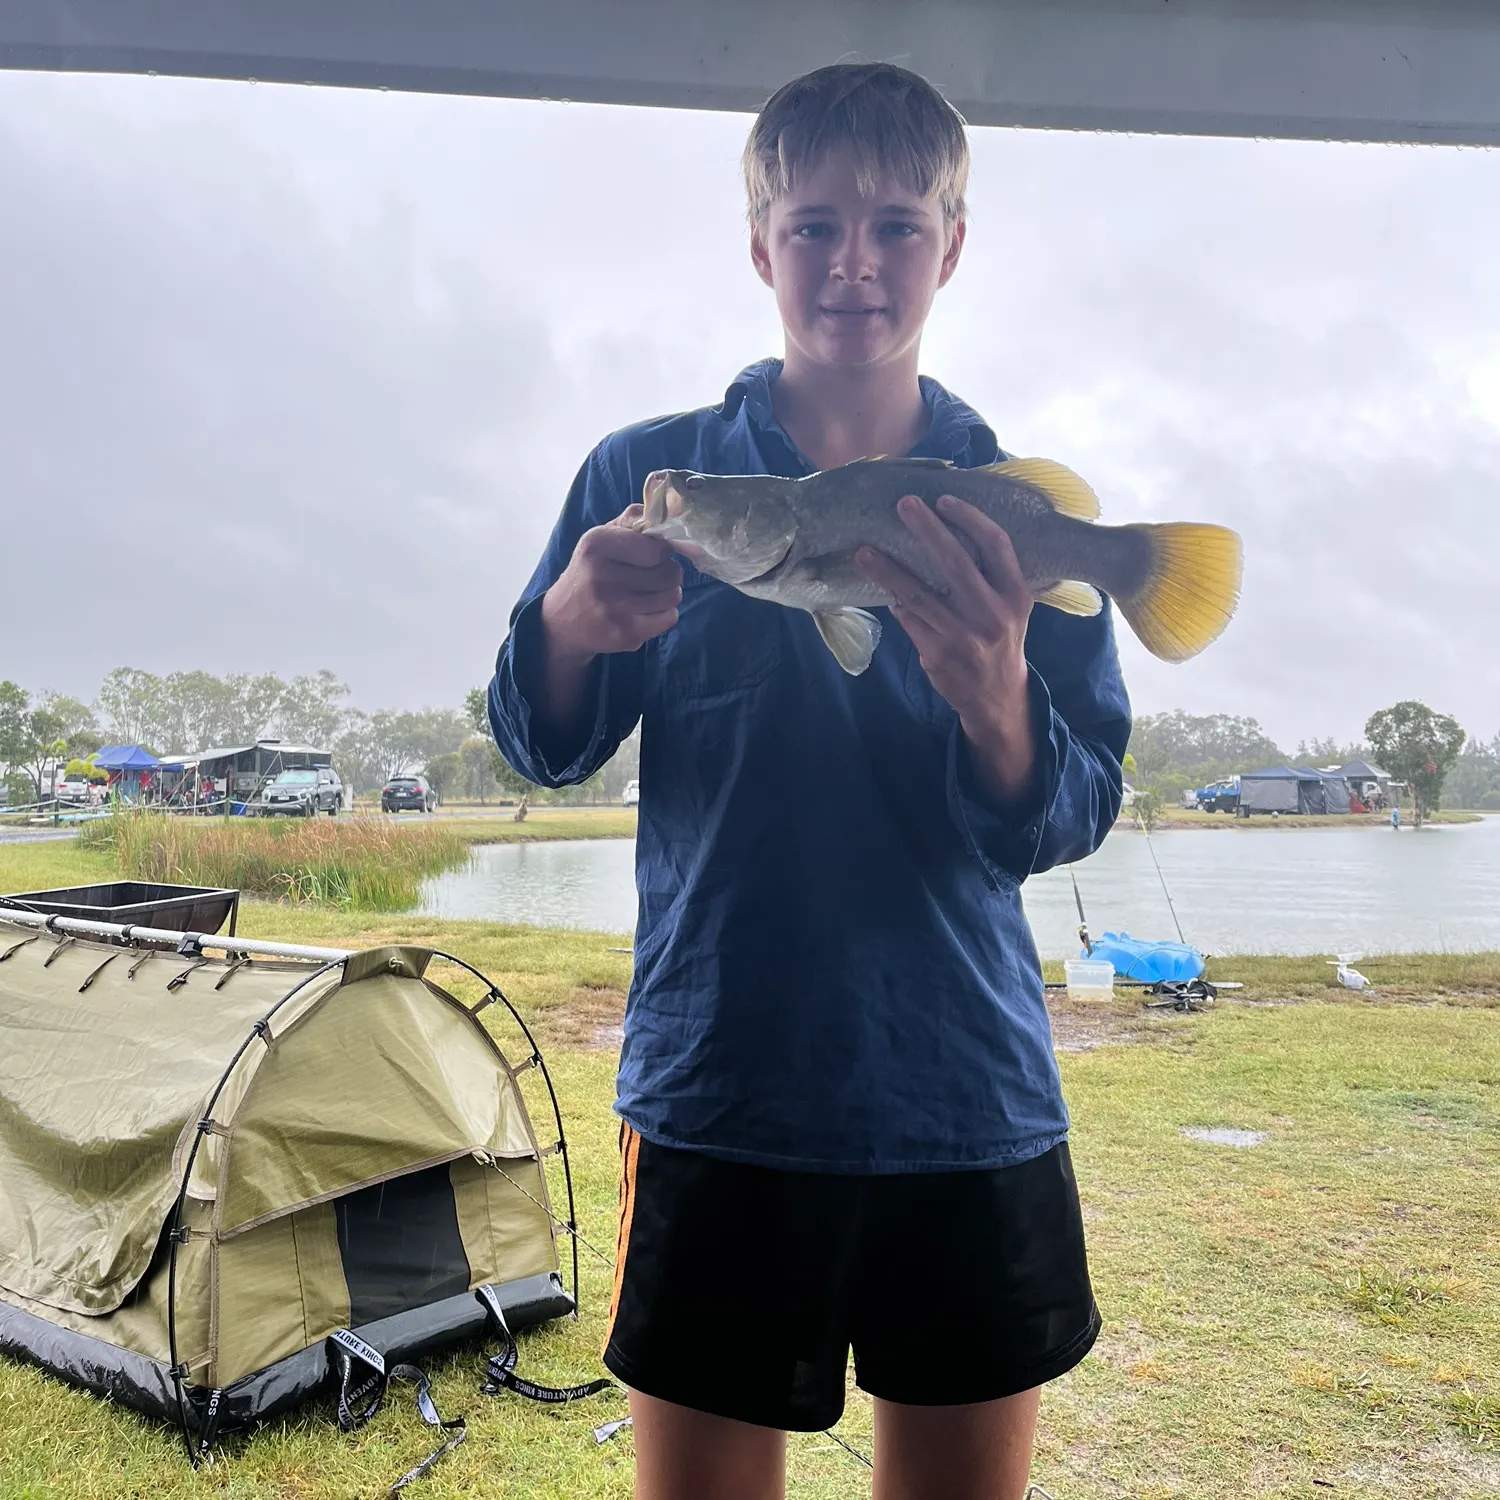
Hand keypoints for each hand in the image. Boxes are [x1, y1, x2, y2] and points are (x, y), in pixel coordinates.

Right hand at [541, 504, 682, 666]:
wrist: (561, 620)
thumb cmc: (590, 571)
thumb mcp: (601, 537)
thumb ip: (633, 519)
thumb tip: (669, 509)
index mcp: (597, 544)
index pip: (657, 548)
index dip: (662, 551)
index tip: (652, 555)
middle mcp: (602, 576)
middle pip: (670, 573)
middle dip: (668, 573)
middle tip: (651, 575)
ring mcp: (614, 608)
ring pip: (673, 595)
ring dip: (668, 594)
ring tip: (649, 593)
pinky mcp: (624, 633)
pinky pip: (669, 618)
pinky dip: (664, 614)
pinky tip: (646, 611)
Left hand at [855, 493, 1038, 806]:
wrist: (997, 696)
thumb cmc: (999, 638)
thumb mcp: (1010, 607)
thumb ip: (990, 575)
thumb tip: (940, 533)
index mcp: (1016, 595)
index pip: (996, 545)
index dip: (970, 518)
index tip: (944, 499)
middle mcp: (993, 614)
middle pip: (956, 563)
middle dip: (927, 530)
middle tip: (903, 505)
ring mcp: (964, 637)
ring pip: (920, 595)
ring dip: (888, 570)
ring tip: (864, 552)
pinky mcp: (939, 655)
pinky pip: (909, 620)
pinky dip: (895, 602)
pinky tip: (882, 587)